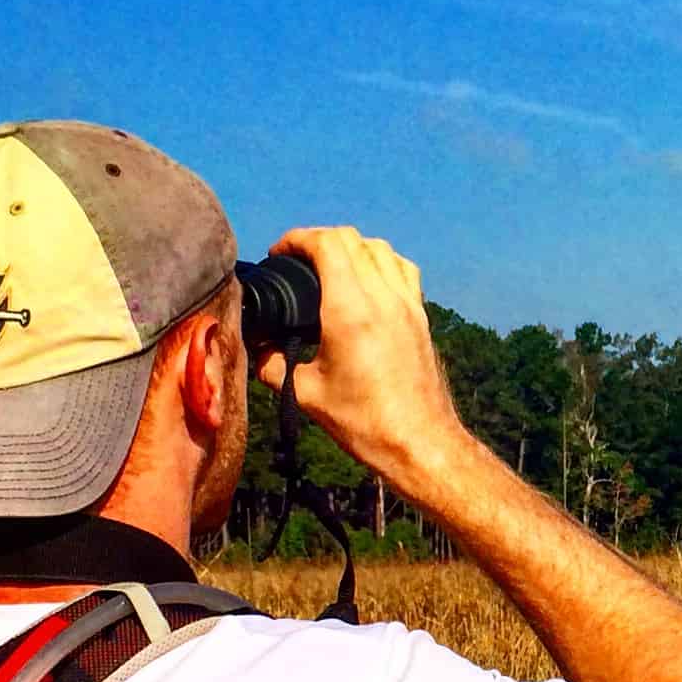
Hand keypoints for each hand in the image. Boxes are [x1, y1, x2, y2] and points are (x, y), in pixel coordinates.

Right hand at [257, 227, 470, 491]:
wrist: (419, 442)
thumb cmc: (364, 422)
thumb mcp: (306, 393)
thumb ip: (274, 365)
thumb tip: (259, 350)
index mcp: (351, 310)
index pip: (326, 244)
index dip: (297, 239)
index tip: (279, 253)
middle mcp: (383, 297)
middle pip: (352, 239)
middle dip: (319, 239)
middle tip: (297, 260)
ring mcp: (408, 304)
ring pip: (380, 249)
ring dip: (351, 247)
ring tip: (330, 266)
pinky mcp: (421, 317)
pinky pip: (403, 270)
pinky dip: (381, 262)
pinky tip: (368, 282)